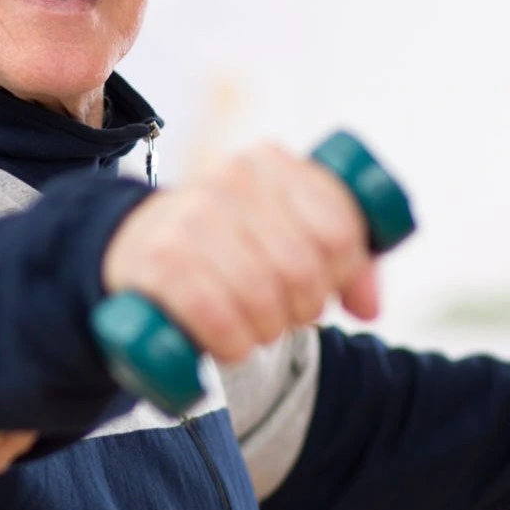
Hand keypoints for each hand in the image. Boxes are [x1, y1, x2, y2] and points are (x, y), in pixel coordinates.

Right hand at [102, 143, 377, 363]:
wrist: (139, 245)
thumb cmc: (229, 243)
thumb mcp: (285, 229)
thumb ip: (342, 257)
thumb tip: (370, 308)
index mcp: (271, 163)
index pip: (338, 231)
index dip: (341, 276)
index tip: (322, 289)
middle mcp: (230, 180)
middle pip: (302, 269)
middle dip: (302, 310)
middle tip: (285, 317)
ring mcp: (189, 218)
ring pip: (260, 294)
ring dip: (265, 332)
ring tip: (256, 332)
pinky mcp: (158, 261)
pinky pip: (213, 313)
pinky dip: (231, 343)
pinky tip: (230, 346)